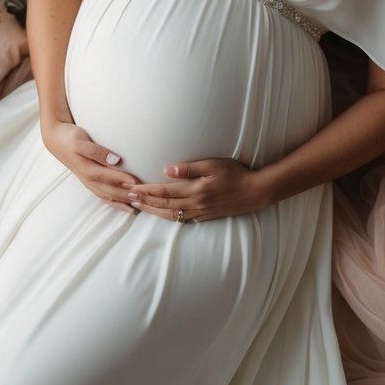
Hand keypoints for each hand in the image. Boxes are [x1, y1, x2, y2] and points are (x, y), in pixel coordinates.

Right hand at [41, 120, 140, 212]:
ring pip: (108, 196)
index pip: (108, 177)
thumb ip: (97, 151)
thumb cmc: (69, 138)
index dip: (123, 181)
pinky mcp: (90, 182)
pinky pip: (104, 196)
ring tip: (139, 205)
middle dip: (126, 195)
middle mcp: (88, 179)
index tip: (138, 183)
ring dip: (122, 202)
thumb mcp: (81, 141)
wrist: (56, 139)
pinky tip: (127, 207)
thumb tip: (116, 160)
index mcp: (87, 169)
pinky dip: (115, 203)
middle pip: (110, 190)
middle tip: (144, 197)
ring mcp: (89, 182)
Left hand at [127, 157, 267, 222]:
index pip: (164, 191)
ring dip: (153, 211)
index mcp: (195, 190)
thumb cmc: (236, 174)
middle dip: (145, 201)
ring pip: (170, 214)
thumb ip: (189, 168)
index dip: (147, 190)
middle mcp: (195, 203)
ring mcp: (200, 212)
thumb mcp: (213, 165)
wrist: (255, 192)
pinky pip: (182, 219)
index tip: (133, 188)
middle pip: (164, 204)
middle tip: (129, 198)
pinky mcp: (206, 216)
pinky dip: (168, 217)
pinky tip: (162, 214)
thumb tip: (167, 170)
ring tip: (140, 207)